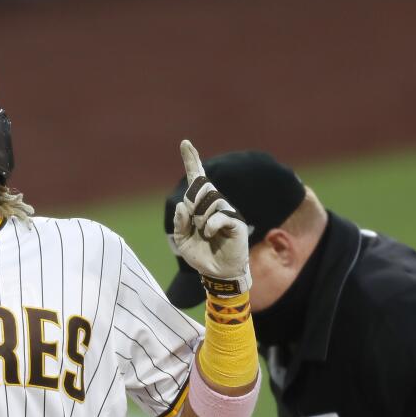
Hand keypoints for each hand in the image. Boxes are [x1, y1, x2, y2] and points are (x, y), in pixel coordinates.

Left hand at [168, 140, 250, 296]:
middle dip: (193, 205)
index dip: (192, 161)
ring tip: (206, 235)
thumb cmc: (201, 255)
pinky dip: (210, 226)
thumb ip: (180, 223)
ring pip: (209, 202)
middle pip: (200, 189)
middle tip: (196, 226)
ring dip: (201, 221)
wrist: (217, 272)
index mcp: (200, 206)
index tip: (185, 143)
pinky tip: (210, 234)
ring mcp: (226, 211)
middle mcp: (215, 204)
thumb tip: (182, 205)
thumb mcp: (182, 240)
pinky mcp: (235, 221)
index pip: (197, 179)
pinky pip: (219, 216)